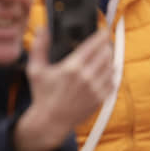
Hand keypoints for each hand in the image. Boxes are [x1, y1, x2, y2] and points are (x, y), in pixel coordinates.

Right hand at [15, 28, 113, 150]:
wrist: (51, 121)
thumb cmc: (43, 95)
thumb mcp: (36, 69)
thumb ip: (39, 47)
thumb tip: (42, 29)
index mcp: (72, 67)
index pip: (94, 45)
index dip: (102, 36)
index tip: (104, 31)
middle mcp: (86, 77)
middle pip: (106, 54)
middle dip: (106, 46)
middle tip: (103, 44)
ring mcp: (96, 89)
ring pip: (112, 67)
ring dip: (110, 59)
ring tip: (105, 56)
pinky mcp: (101, 98)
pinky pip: (113, 81)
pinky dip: (111, 74)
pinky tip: (105, 71)